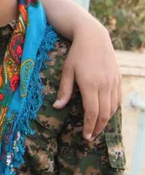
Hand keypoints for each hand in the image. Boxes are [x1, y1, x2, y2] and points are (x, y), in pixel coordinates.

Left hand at [54, 24, 121, 139]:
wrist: (94, 38)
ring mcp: (113, 82)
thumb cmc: (76, 54)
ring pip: (113, 107)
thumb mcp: (66, 71)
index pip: (92, 112)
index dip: (89, 126)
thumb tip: (57, 107)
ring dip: (106, 120)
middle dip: (98, 127)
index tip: (85, 136)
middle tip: (90, 136)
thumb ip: (64, 90)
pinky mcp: (118, 79)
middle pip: (104, 113)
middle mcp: (105, 85)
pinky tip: (106, 114)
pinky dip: (113, 109)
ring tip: (97, 128)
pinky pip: (118, 99)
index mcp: (90, 84)